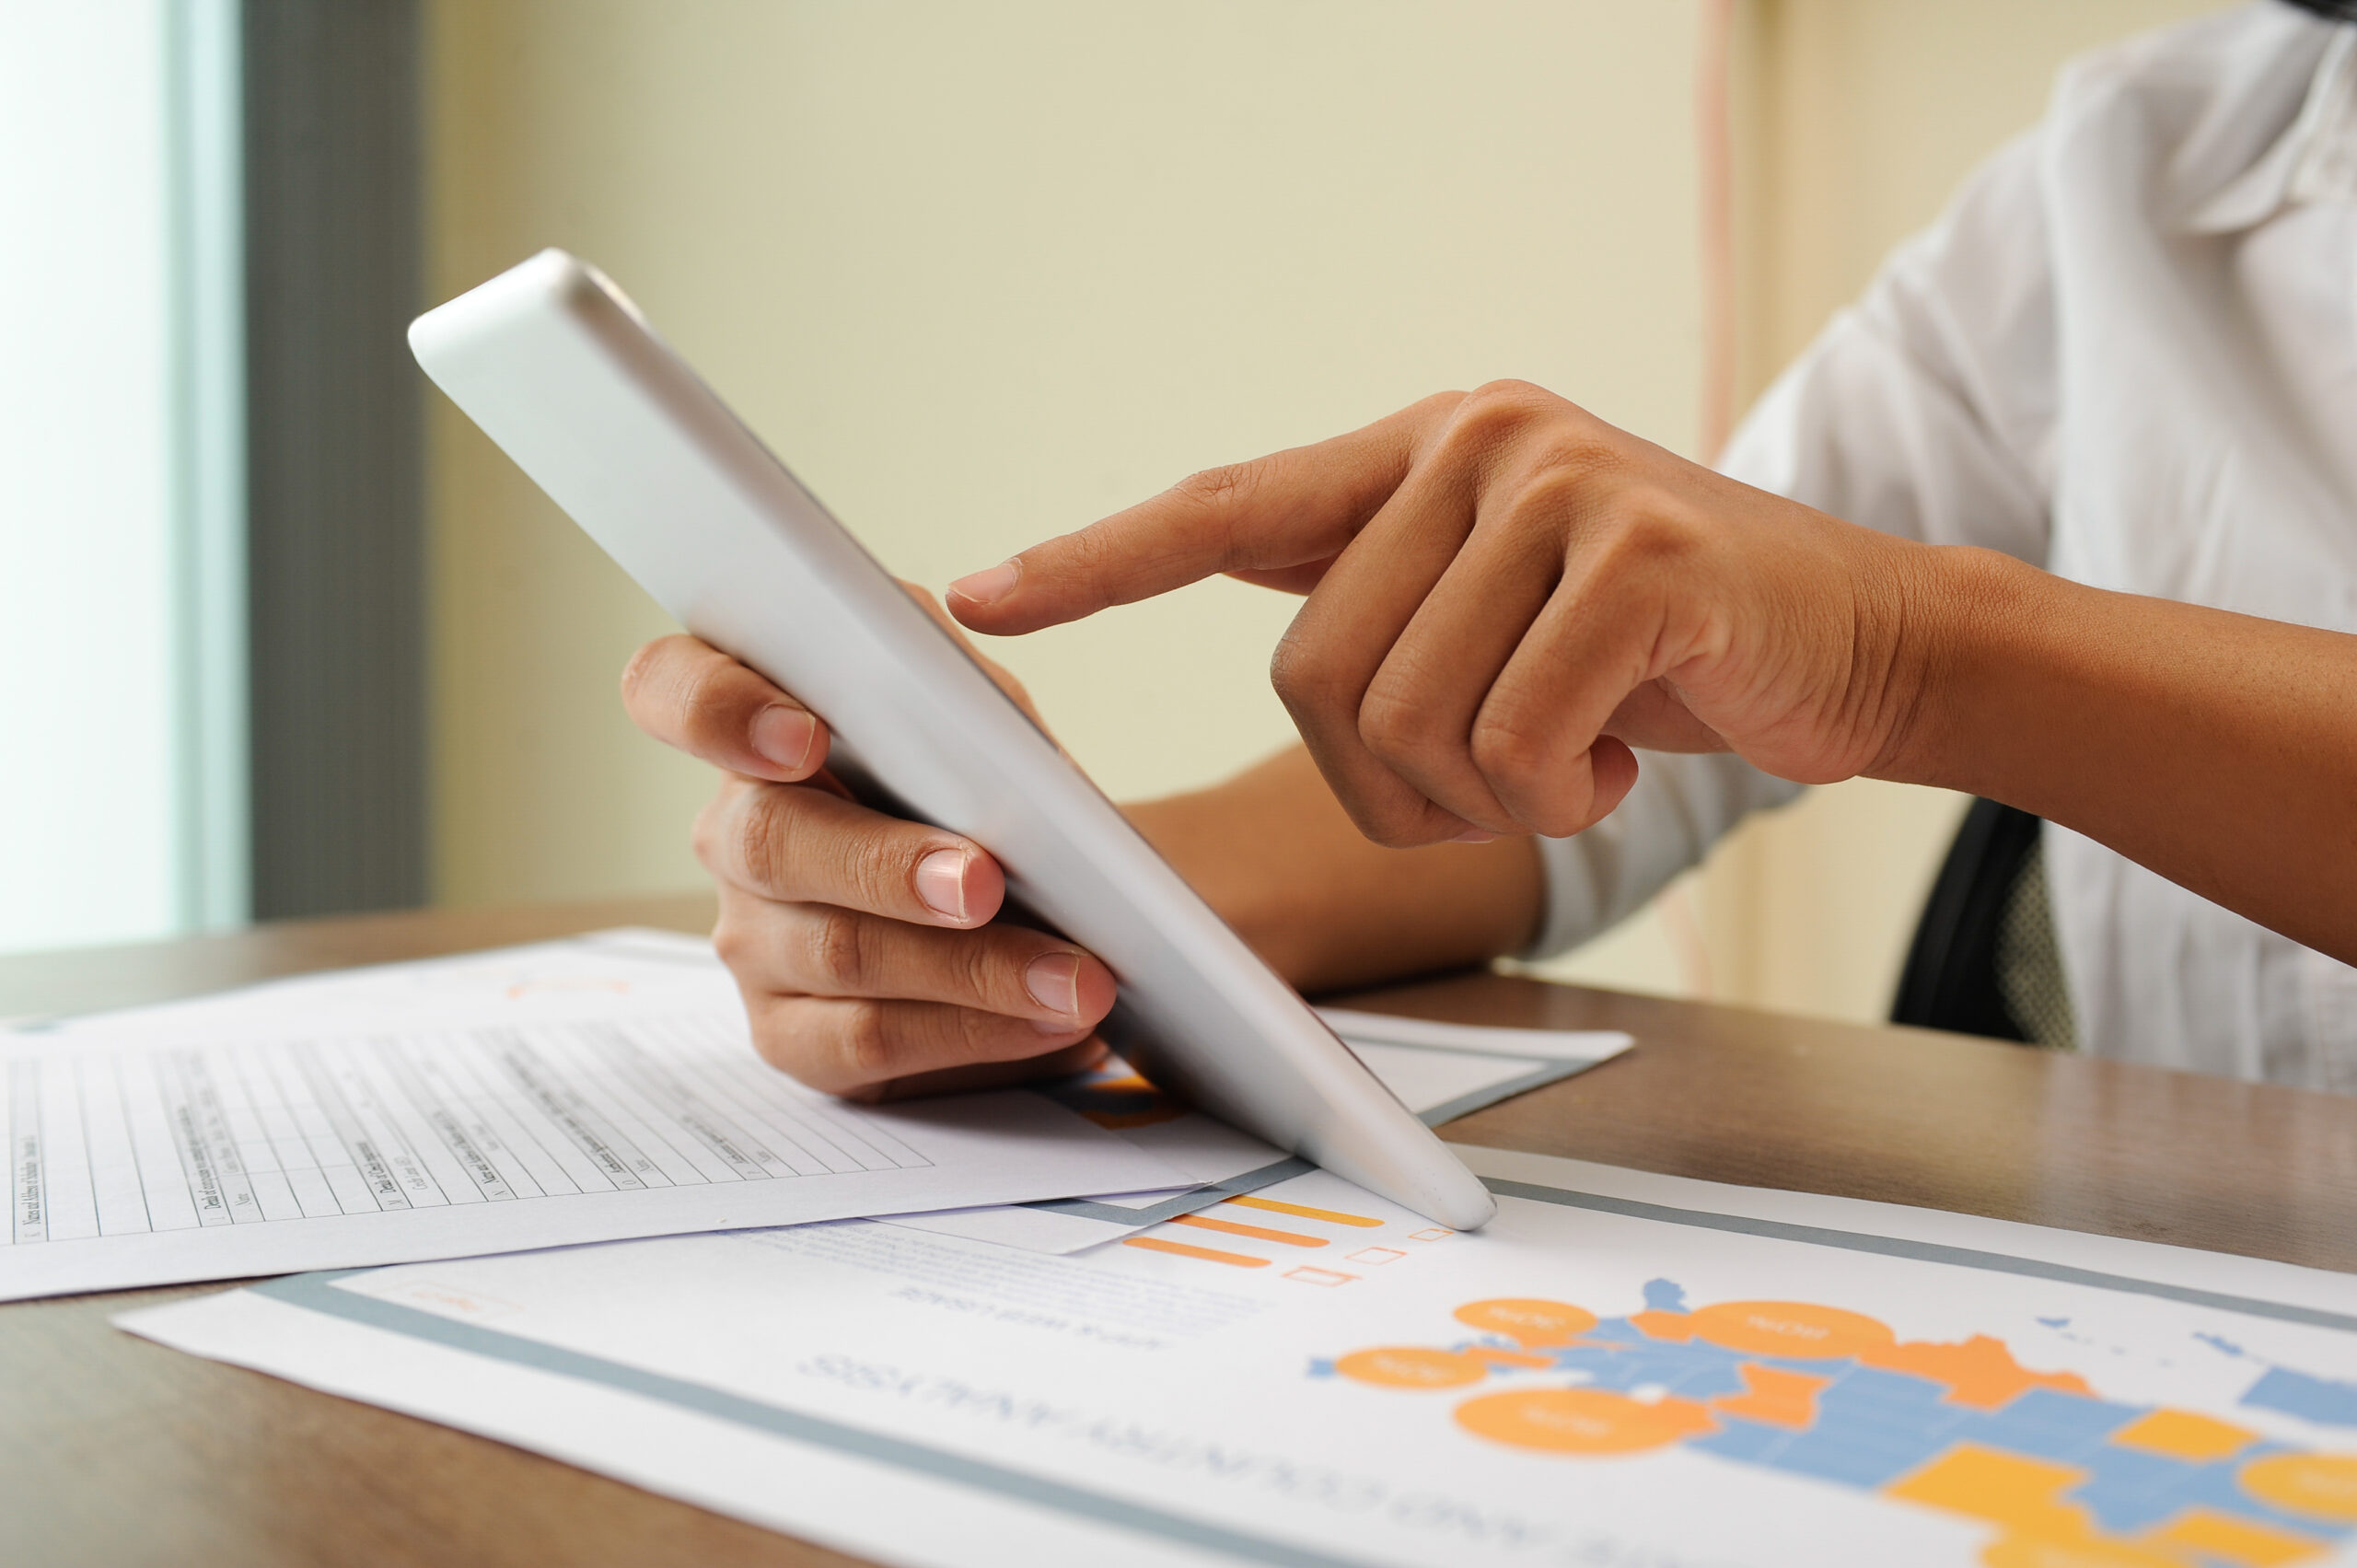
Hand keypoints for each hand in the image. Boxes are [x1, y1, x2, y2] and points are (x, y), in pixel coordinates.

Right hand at [618, 605, 1115, 1099]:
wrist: (1035, 886)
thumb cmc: (986, 778)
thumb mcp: (979, 713)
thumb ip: (962, 697)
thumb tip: (984, 732)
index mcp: (758, 721)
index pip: (673, 689)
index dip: (719, 710)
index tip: (803, 737)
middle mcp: (735, 829)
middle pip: (771, 842)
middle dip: (886, 866)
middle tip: (983, 884)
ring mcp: (751, 937)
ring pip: (839, 952)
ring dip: (972, 968)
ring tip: (1074, 976)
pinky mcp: (790, 1032)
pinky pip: (870, 1039)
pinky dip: (975, 1031)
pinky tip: (1050, 1021)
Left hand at [945, 381, 1939, 846]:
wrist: (1858, 642)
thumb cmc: (1658, 656)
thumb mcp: (1504, 615)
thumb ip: (1390, 604)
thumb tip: (1296, 666)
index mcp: (1417, 457)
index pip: (1224, 506)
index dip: (1095, 561)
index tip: (978, 599)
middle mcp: (1472, 443)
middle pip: (1315, 675)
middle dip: (1393, 783)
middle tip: (1499, 784)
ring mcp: (1554, 485)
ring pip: (1408, 722)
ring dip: (1485, 799)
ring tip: (1571, 758)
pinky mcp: (1634, 556)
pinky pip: (1512, 747)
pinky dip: (1559, 799)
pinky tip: (1624, 753)